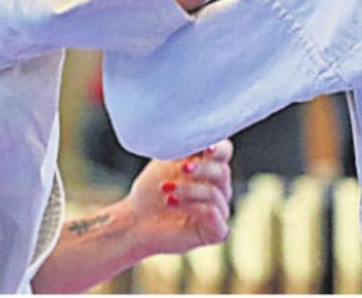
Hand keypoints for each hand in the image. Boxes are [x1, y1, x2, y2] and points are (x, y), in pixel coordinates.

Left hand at [122, 140, 233, 261]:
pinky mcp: (216, 231)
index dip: (219, 148)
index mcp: (211, 166)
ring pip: (214, 194)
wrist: (137, 219)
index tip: (207, 148)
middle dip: (201, 169)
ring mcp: (220, 210)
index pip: (225, 152)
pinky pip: (212, 214)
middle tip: (182, 167)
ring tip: (165, 188)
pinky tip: (170, 202)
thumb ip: (185, 147)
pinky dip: (191, 205)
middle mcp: (220, 188)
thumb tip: (193, 129)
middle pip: (222, 172)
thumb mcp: (167, 161)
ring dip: (188, 189)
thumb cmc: (151, 188)